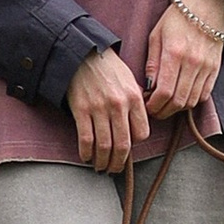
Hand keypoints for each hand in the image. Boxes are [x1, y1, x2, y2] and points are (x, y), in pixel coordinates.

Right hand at [67, 49, 151, 173]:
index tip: (129, 149)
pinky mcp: (81, 110)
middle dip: (119, 163)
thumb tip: (138, 124)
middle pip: (123, 145)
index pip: (141, 133)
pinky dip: (86, 153)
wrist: (82, 53)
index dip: (135, 145)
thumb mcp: (130, 80)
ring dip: (103, 162)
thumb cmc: (107, 67)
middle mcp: (119, 105)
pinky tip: (86, 157)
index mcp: (134, 98)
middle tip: (114, 169)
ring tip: (101, 167)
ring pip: (105, 146)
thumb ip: (136, 101)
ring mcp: (99, 109)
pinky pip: (86, 139)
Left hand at [145, 0, 223, 120]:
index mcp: (174, 53)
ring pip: (192, 101)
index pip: (164, 91)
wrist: (206, 7)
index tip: (147, 106)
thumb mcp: (156, 36)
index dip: (154, 105)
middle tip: (155, 110)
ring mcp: (206, 67)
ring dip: (177, 108)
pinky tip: (181, 97)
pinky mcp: (215, 70)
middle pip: (178, 101)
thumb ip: (152, 63)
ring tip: (166, 104)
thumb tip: (148, 87)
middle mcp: (192, 63)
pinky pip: (204, 95)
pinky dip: (192, 101)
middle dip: (164, 111)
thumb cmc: (177, 19)